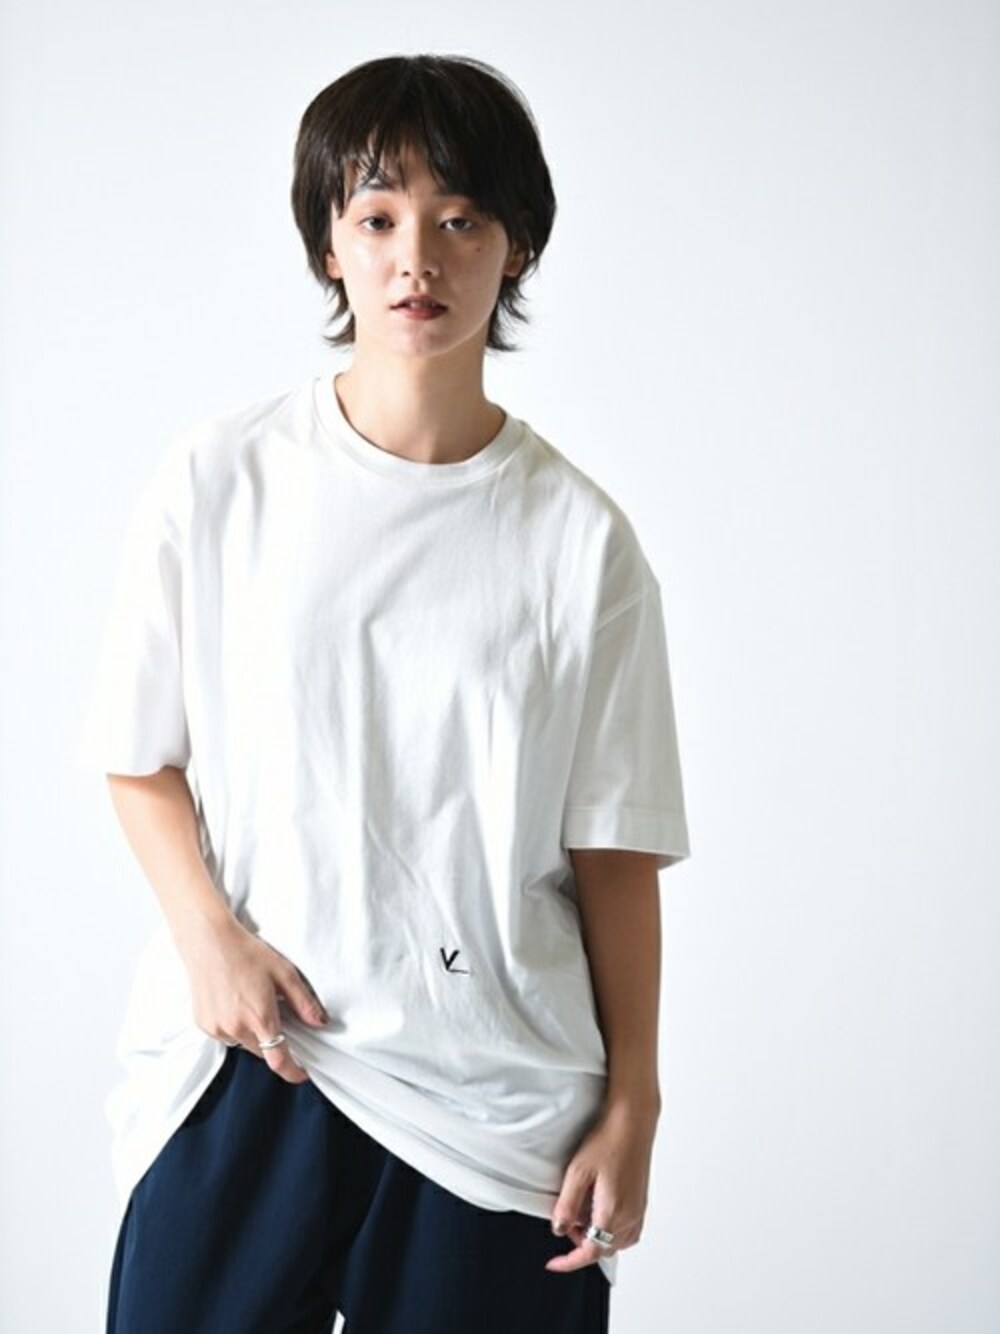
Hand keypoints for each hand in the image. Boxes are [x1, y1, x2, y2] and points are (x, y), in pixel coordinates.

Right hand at [175, 911, 328, 1083]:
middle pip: (262, 1051)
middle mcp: (236, 1028)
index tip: (302, 1073)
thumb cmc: (246, 952)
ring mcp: (217, 1028)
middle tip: (276, 1015)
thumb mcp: (283, 973)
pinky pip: (225, 1035)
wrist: (208, 941)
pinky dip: (234, 1026)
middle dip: (274, 1042)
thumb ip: (303, 1002)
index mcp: (260, 1017)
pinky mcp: (203, 1024)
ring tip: (251, 1002)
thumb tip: (319, 1023)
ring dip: (252, 1033)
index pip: (278, 1060)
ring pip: (243, 1043)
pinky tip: (234, 1002)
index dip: (294, 1071)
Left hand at [545, 1099, 659, 1272]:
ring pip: (617, 1242)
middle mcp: (630, 1216)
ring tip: (581, 1213)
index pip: (590, 1252)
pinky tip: (600, 1211)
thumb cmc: (607, 1140)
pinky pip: (629, 1232)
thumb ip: (567, 1205)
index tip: (554, 1263)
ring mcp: (639, 1210)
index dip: (569, 1261)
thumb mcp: (577, 1172)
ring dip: (597, 1237)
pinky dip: (612, 1231)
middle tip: (566, 1222)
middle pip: (603, 1249)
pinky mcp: (642, 1202)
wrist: (633, 1121)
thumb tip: (559, 1229)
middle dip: (581, 1244)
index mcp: (612, 1212)